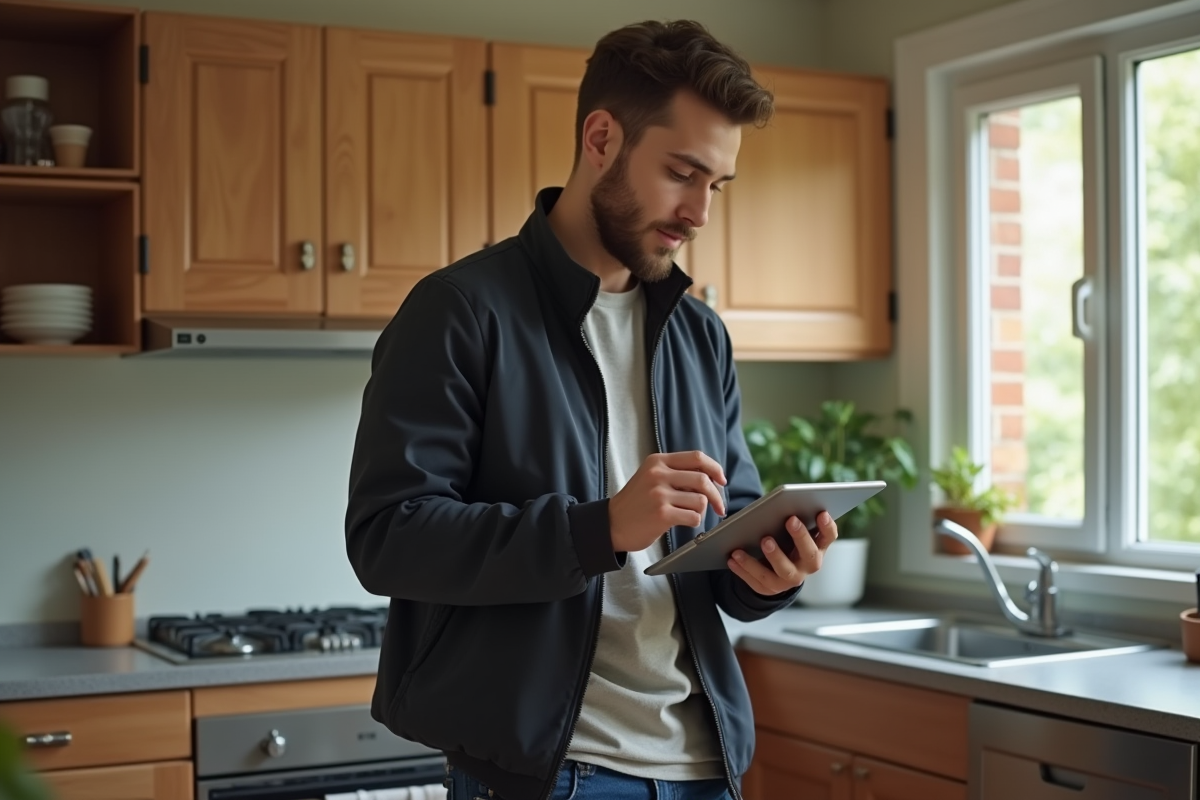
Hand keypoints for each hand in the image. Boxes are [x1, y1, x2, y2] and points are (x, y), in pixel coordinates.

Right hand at [609, 451, 726, 552]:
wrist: (611, 524)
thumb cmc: (635, 504)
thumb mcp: (650, 478)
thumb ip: (675, 474)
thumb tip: (710, 479)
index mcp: (658, 461)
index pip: (697, 457)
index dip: (715, 468)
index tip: (722, 481)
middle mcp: (658, 474)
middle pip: (703, 479)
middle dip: (717, 496)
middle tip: (719, 507)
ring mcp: (659, 494)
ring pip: (701, 500)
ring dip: (702, 511)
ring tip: (690, 515)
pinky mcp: (662, 514)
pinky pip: (694, 517)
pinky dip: (695, 522)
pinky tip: (684, 523)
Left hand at [727, 511, 838, 594]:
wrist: (774, 571)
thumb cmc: (784, 540)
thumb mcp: (791, 531)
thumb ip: (792, 519)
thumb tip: (783, 502)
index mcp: (817, 547)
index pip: (828, 537)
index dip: (828, 526)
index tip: (822, 512)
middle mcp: (808, 566)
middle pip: (809, 554)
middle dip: (801, 537)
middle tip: (790, 519)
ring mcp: (790, 580)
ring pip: (784, 571)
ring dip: (773, 555)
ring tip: (763, 540)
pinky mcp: (770, 588)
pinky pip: (758, 580)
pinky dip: (744, 568)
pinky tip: (733, 557)